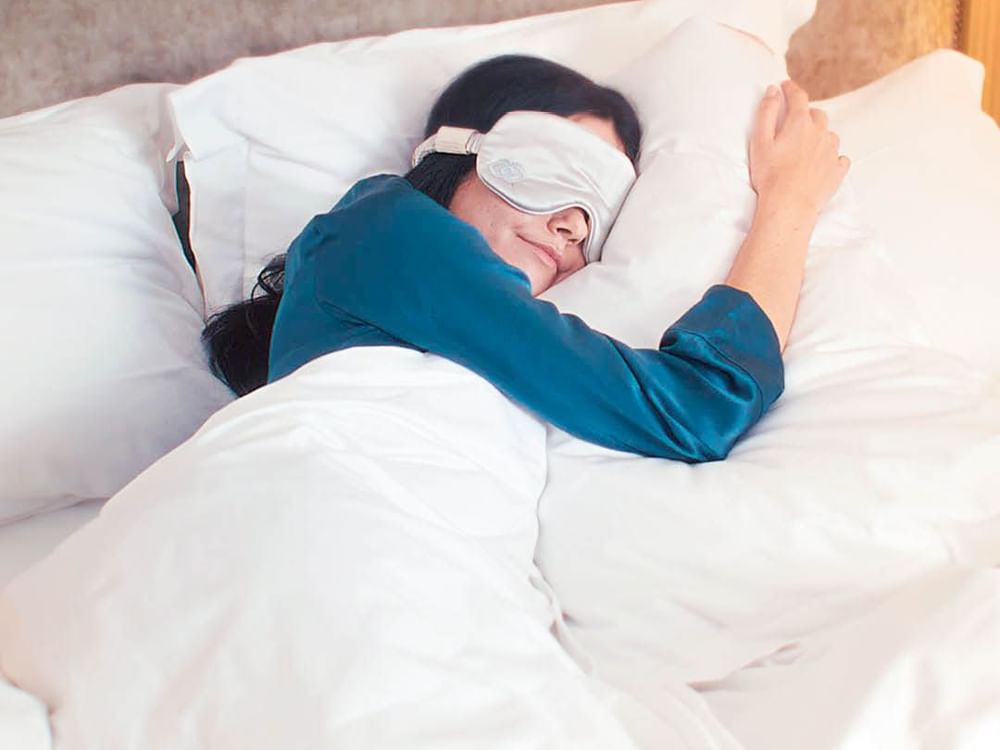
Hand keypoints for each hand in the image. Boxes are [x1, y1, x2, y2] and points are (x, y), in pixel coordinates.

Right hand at [748, 80, 849, 216]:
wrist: (790, 206)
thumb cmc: (770, 175)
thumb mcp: (760, 141)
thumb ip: (767, 112)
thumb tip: (773, 90)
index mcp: (800, 123)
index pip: (798, 97)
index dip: (790, 89)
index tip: (785, 86)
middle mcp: (820, 133)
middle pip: (817, 114)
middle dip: (806, 113)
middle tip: (795, 120)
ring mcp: (831, 152)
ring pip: (830, 135)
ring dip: (820, 134)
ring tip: (808, 144)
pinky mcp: (837, 170)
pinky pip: (839, 158)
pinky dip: (832, 157)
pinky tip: (824, 163)